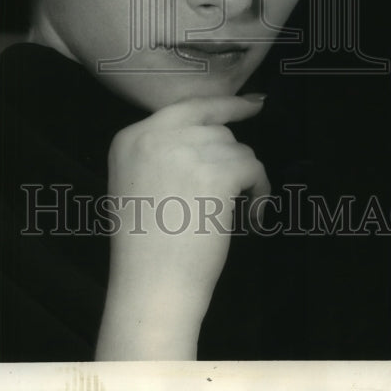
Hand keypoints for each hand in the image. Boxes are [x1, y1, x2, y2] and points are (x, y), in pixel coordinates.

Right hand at [95, 94, 268, 359]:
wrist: (150, 287)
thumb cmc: (143, 249)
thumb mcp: (135, 185)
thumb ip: (161, 153)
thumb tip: (212, 137)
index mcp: (130, 137)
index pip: (186, 108)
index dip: (224, 105)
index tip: (254, 103)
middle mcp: (155, 134)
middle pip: (214, 128)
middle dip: (230, 157)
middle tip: (241, 183)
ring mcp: (185, 150)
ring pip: (237, 148)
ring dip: (244, 177)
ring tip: (238, 210)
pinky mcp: (215, 171)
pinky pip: (253, 167)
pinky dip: (260, 191)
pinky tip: (251, 216)